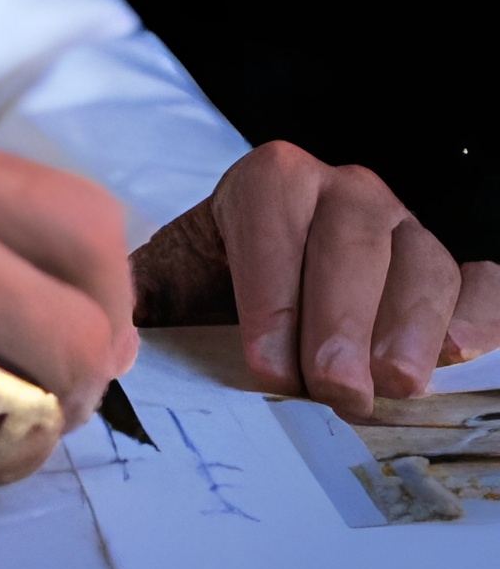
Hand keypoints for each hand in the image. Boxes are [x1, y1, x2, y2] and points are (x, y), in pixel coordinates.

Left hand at [131, 140, 499, 417]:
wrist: (249, 281)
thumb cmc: (211, 286)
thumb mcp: (168, 281)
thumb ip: (138, 299)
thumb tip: (106, 340)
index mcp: (268, 180)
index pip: (276, 217)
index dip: (274, 293)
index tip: (267, 367)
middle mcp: (342, 190)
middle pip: (354, 237)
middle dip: (342, 317)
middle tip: (334, 387)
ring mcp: (401, 227)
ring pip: (421, 259)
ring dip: (409, 326)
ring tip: (392, 385)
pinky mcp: (443, 269)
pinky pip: (479, 281)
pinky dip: (478, 314)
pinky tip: (457, 354)